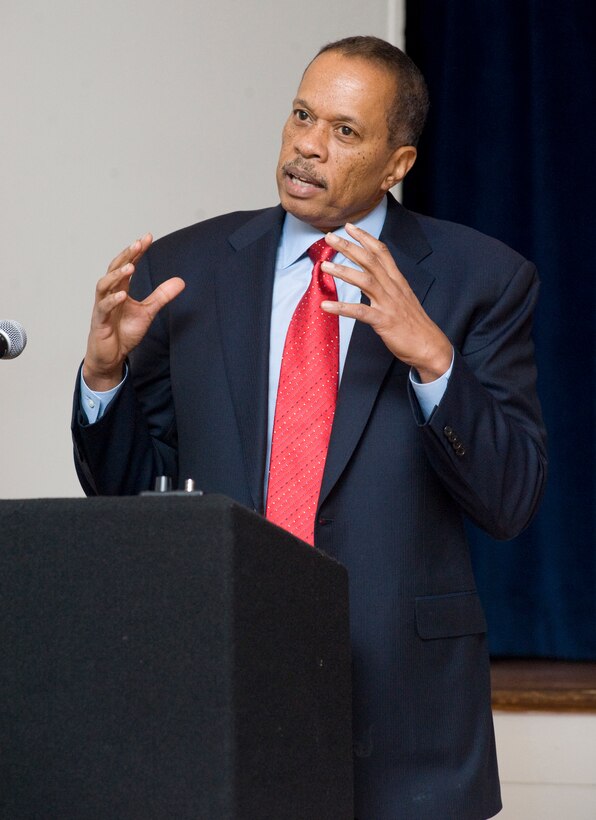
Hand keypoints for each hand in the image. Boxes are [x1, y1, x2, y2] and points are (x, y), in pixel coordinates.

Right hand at [83, 233, 184, 390]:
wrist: (110, 356)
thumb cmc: (123, 332)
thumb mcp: (147, 312)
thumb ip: (161, 296)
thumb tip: (181, 281)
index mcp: (120, 289)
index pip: (127, 264)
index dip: (136, 251)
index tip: (147, 237)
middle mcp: (109, 294)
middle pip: (114, 269)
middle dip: (126, 255)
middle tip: (139, 243)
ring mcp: (102, 307)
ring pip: (104, 285)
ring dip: (117, 275)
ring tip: (130, 266)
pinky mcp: (100, 322)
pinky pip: (103, 308)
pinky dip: (112, 301)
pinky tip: (122, 295)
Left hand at [321, 223, 451, 381]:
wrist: (429, 346)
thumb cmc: (413, 324)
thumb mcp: (402, 298)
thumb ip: (387, 285)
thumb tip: (370, 276)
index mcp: (397, 281)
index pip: (382, 252)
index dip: (365, 238)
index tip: (350, 227)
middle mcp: (393, 288)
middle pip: (370, 261)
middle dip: (349, 247)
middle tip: (330, 237)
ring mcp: (389, 304)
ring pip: (365, 281)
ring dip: (343, 271)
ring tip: (325, 265)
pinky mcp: (384, 321)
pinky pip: (360, 312)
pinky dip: (342, 308)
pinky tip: (326, 306)